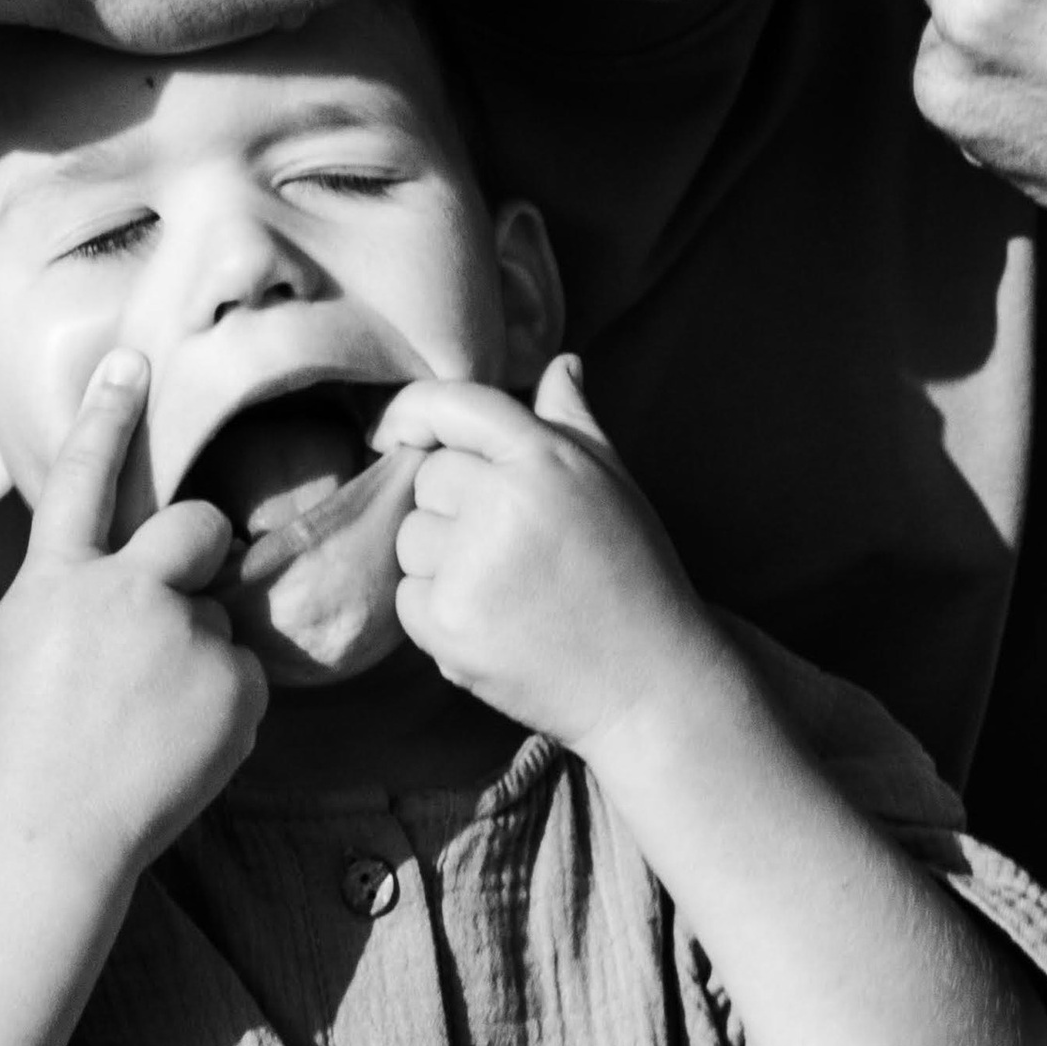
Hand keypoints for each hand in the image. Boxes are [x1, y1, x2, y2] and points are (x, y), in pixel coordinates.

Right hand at [0, 352, 265, 879]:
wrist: (49, 834)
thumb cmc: (26, 741)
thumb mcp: (26, 642)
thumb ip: (79, 591)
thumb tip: (135, 569)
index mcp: (56, 581)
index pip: (83, 479)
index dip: (108, 417)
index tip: (135, 359)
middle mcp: (123, 593)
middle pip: (195, 529)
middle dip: (198, 551)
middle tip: (165, 612)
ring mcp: (184, 637)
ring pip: (217, 618)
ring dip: (195, 656)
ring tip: (146, 722)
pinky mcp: (234, 684)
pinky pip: (243, 673)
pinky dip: (220, 704)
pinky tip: (176, 745)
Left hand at [380, 356, 718, 755]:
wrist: (650, 682)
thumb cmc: (633, 573)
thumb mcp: (613, 483)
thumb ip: (574, 420)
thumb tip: (559, 363)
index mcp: (546, 456)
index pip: (454, 404)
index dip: (414, 411)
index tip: (395, 431)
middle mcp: (505, 501)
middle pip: (427, 477)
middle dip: (451, 506)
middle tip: (509, 547)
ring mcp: (473, 564)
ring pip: (410, 538)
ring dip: (440, 562)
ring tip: (506, 590)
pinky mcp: (450, 623)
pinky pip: (406, 597)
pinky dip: (435, 613)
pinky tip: (492, 625)